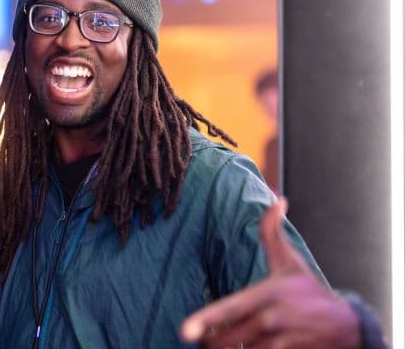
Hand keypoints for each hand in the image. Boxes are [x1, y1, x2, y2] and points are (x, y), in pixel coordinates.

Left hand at [180, 199, 360, 348]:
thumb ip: (272, 231)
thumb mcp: (289, 260)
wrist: (347, 326)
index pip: (229, 310)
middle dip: (208, 342)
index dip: (205, 321)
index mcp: (266, 294)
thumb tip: (276, 198)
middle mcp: (271, 320)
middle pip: (225, 340)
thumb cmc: (309, 289)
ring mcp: (280, 343)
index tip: (185, 332)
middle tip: (201, 339)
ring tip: (219, 345)